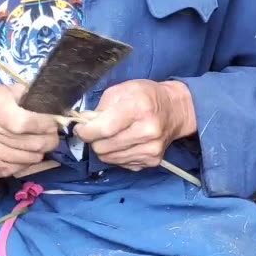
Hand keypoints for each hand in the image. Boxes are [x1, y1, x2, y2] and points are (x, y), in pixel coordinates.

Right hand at [0, 83, 61, 177]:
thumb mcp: (10, 90)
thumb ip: (31, 98)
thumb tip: (55, 112)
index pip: (24, 123)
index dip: (45, 125)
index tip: (54, 123)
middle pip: (31, 143)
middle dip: (50, 139)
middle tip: (54, 135)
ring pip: (29, 158)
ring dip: (40, 151)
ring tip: (40, 142)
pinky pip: (19, 168)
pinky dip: (28, 162)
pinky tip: (26, 152)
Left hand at [73, 79, 195, 169]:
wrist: (174, 110)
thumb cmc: (145, 96)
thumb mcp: (121, 91)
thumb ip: (100, 108)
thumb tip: (84, 125)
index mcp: (139, 108)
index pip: (104, 129)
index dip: (86, 131)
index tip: (81, 128)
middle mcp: (148, 131)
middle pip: (103, 147)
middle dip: (94, 139)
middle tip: (98, 130)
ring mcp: (151, 150)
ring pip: (109, 159)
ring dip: (104, 148)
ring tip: (112, 135)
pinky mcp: (152, 161)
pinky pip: (121, 164)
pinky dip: (117, 155)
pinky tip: (124, 143)